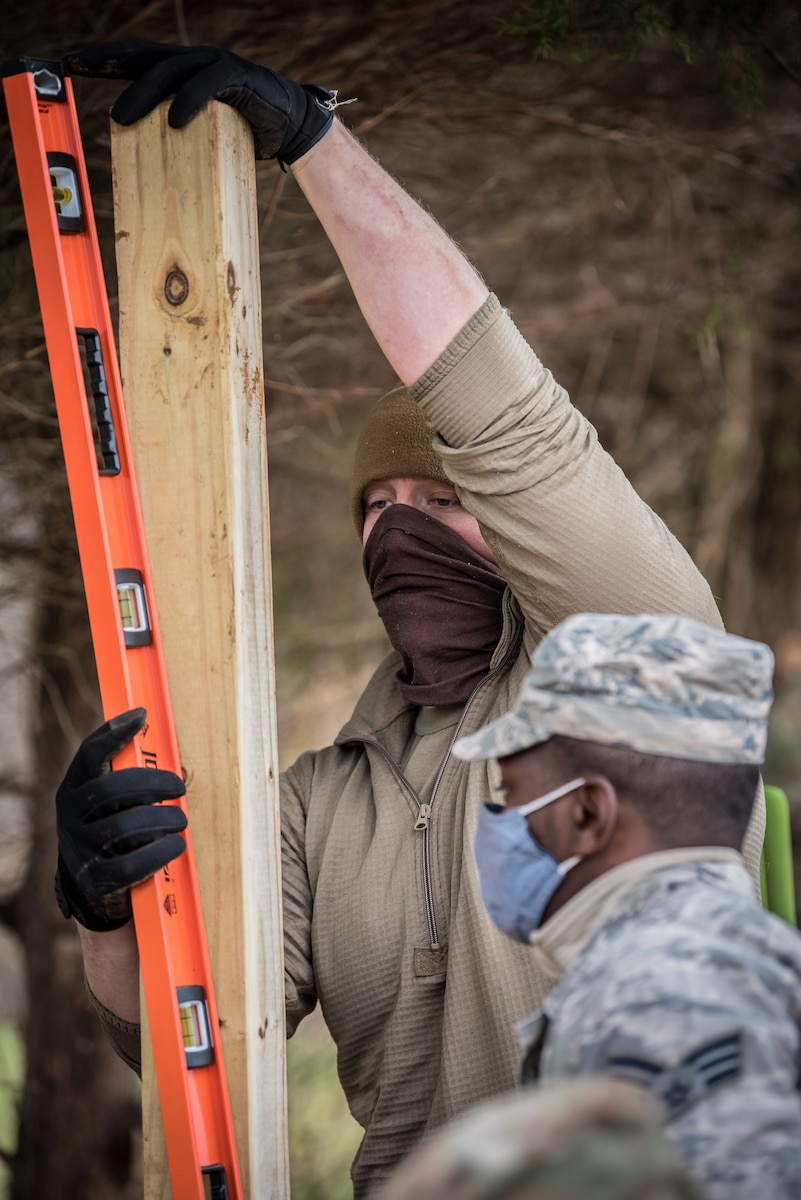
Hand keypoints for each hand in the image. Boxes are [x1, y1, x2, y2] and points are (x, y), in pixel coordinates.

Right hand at [55, 707, 187, 931]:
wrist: (93, 890)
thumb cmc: (113, 832)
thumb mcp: (111, 804)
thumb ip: (128, 779)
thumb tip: (166, 751)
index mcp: (73, 790)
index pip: (88, 755)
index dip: (113, 732)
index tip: (141, 715)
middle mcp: (70, 817)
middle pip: (111, 790)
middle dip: (153, 784)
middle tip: (179, 788)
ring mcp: (79, 849)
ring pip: (123, 827)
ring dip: (162, 821)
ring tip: (181, 822)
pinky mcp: (95, 880)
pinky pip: (131, 865)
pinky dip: (160, 853)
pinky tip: (176, 846)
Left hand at [63, 40, 335, 163]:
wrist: (292, 127)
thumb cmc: (246, 133)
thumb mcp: (203, 135)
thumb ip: (177, 141)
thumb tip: (148, 175)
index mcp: (183, 70)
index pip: (136, 59)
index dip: (103, 59)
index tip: (69, 63)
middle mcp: (195, 59)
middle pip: (144, 57)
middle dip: (108, 63)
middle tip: (78, 73)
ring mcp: (215, 64)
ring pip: (170, 70)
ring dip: (142, 92)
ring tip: (120, 117)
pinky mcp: (237, 77)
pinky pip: (207, 85)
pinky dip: (189, 101)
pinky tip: (174, 119)